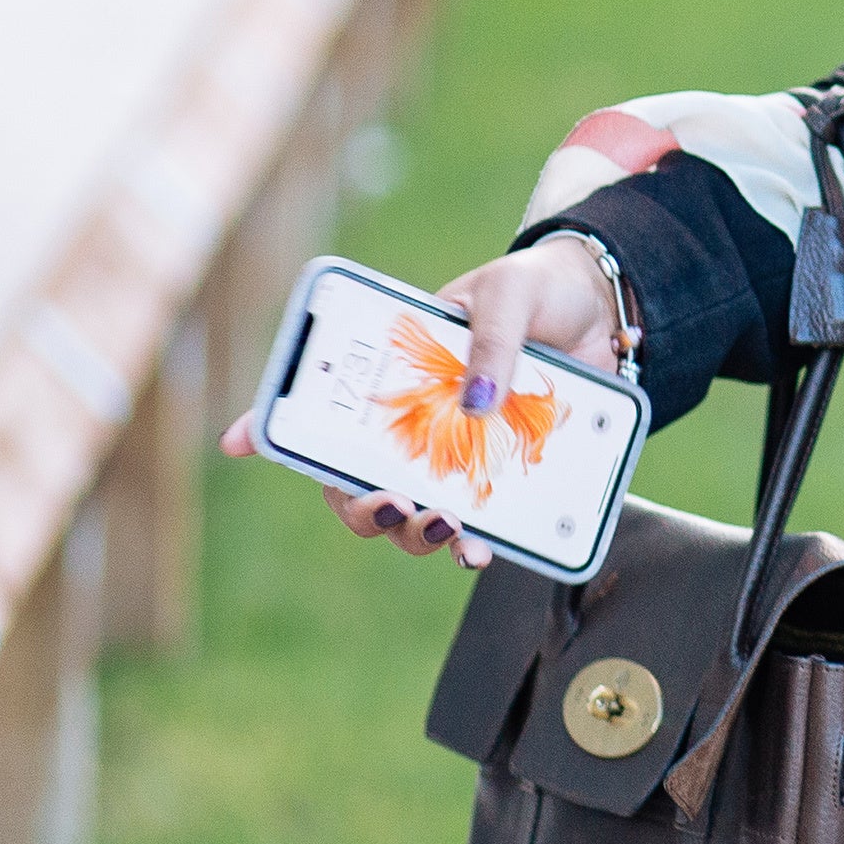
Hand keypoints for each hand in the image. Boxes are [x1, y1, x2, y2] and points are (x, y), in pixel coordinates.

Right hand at [218, 234, 626, 569]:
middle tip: (393, 504)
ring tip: (445, 528)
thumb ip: (490, 341)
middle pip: (359, 483)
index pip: (324, 407)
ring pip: (413, 516)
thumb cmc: (536, 291)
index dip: (272, 426)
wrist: (604, 310)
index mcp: (397, 376)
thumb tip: (476, 404)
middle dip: (363, 508)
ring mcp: (460, 455)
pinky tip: (483, 552)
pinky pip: (482, 525)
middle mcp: (417, 424)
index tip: (239, 441)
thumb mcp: (508, 295)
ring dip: (416, 535)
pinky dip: (475, 545)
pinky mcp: (507, 476)